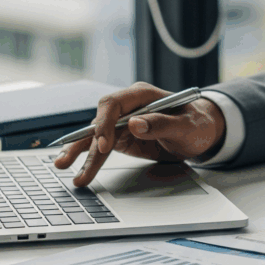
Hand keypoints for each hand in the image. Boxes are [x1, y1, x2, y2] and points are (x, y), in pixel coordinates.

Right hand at [52, 81, 225, 187]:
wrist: (201, 133)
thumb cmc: (196, 124)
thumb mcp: (186, 126)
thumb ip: (161, 124)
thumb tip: (134, 124)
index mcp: (143, 95)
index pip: (114, 104)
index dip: (105, 123)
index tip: (104, 144)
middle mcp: (129, 106)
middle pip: (99, 120)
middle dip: (83, 140)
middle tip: (68, 160)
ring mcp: (124, 122)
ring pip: (96, 136)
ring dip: (80, 152)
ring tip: (63, 166)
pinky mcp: (122, 137)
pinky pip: (102, 147)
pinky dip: (90, 158)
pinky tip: (78, 170)